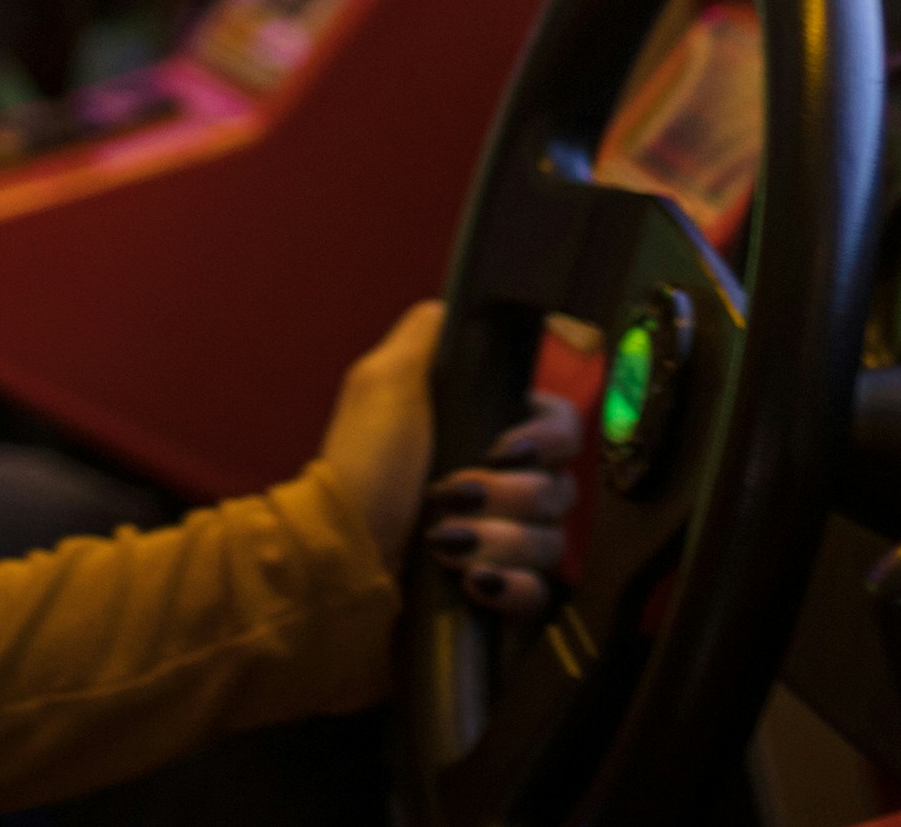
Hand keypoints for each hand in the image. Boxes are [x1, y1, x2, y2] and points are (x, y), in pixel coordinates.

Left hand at [323, 302, 582, 623]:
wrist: (337, 555)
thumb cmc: (360, 464)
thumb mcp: (384, 381)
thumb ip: (430, 334)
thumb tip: (469, 306)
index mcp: (485, 431)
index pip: (561, 424)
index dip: (548, 436)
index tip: (507, 447)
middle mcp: (503, 485)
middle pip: (562, 485)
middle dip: (513, 493)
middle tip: (455, 495)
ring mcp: (504, 542)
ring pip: (552, 541)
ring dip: (499, 540)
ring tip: (443, 543)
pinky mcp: (500, 595)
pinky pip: (542, 594)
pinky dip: (511, 587)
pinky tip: (473, 580)